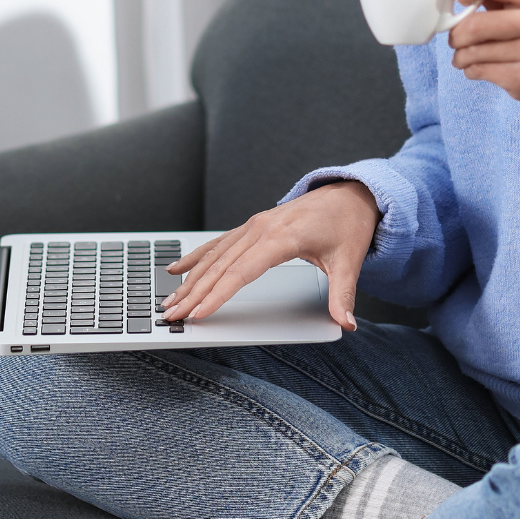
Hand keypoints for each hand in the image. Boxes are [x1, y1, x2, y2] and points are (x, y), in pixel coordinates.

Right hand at [162, 181, 377, 328]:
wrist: (349, 195)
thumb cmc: (347, 226)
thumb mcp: (349, 262)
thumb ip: (343, 295)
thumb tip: (347, 323)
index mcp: (283, 237)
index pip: (242, 272)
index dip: (218, 294)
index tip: (200, 312)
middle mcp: (262, 228)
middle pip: (221, 266)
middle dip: (193, 292)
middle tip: (172, 314)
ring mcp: (255, 225)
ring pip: (215, 255)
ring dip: (190, 278)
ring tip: (170, 299)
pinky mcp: (253, 225)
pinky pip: (218, 243)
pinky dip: (196, 257)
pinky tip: (177, 268)